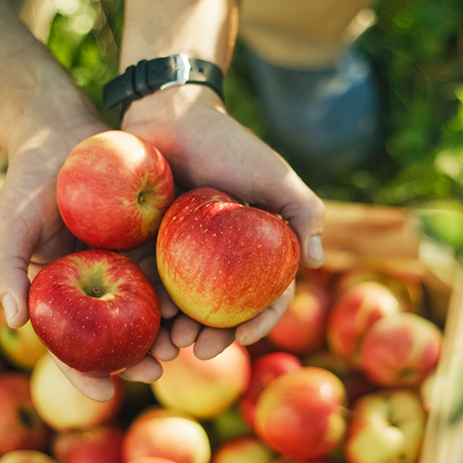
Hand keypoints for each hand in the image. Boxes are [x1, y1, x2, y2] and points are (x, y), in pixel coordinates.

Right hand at [0, 133, 178, 401]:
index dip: (82, 373)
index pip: (69, 347)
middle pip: (117, 338)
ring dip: (167, 332)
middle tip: (157, 369)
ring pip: (149, 312)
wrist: (64, 136)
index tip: (100, 392)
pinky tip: (198, 302)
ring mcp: (127, 268)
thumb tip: (15, 322)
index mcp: (61, 298)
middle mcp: (96, 290)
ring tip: (184, 342)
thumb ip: (6, 270)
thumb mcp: (9, 224)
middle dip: (137, 360)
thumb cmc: (27, 183)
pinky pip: (169, 273)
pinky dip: (182, 292)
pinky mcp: (153, 244)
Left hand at [122, 84, 325, 358]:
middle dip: (212, 337)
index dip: (258, 321)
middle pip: (219, 311)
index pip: (263, 297)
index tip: (244, 337)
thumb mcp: (276, 176)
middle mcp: (220, 261)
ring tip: (169, 343)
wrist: (173, 113)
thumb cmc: (231, 145)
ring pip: (182, 305)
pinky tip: (145, 314)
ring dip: (177, 330)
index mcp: (254, 252)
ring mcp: (182, 256)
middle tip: (200, 349)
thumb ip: (304, 214)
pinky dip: (148, 303)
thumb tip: (318, 262)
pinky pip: (148, 282)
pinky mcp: (147, 246)